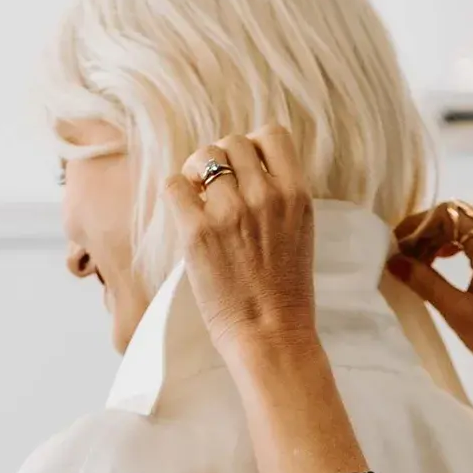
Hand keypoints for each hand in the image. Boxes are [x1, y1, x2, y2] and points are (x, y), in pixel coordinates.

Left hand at [164, 129, 318, 367]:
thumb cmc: (285, 294)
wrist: (272, 337)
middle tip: (216, 193)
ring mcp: (231, 212)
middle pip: (232, 142)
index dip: (253, 147)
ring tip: (201, 204)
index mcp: (297, 195)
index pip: (271, 134)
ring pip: (202, 157)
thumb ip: (278, 197)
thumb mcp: (299, 233)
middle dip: (220, 162)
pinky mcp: (198, 231)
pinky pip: (174, 185)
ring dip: (196, 176)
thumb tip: (242, 168)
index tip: (246, 173)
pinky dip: (176, 194)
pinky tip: (186, 217)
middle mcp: (266, 195)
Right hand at [388, 205, 472, 434]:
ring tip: (419, 262)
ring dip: (442, 238)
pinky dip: (460, 246)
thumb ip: (424, 282)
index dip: (417, 226)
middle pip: (460, 215)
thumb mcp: (458, 312)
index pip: (448, 214)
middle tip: (403, 256)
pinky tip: (444, 263)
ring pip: (471, 227)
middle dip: (428, 230)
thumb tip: (394, 261)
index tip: (396, 247)